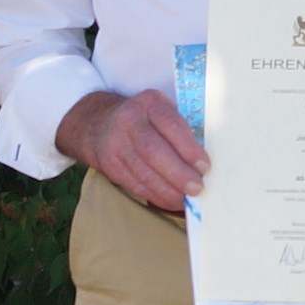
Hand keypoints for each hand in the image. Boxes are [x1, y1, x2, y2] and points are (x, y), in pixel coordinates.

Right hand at [64, 86, 208, 210]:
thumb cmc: (145, 119)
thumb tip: (203, 165)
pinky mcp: (109, 164)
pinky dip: (155, 195)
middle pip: (153, 151)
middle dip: (178, 173)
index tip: (205, 166)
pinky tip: (170, 201)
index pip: (171, 125)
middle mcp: (130, 120)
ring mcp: (116, 143)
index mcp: (150, 103)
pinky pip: (135, 184)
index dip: (188, 148)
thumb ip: (181, 130)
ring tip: (186, 200)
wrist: (99, 122)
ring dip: (168, 190)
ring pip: (143, 171)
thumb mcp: (161, 110)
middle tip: (197, 188)